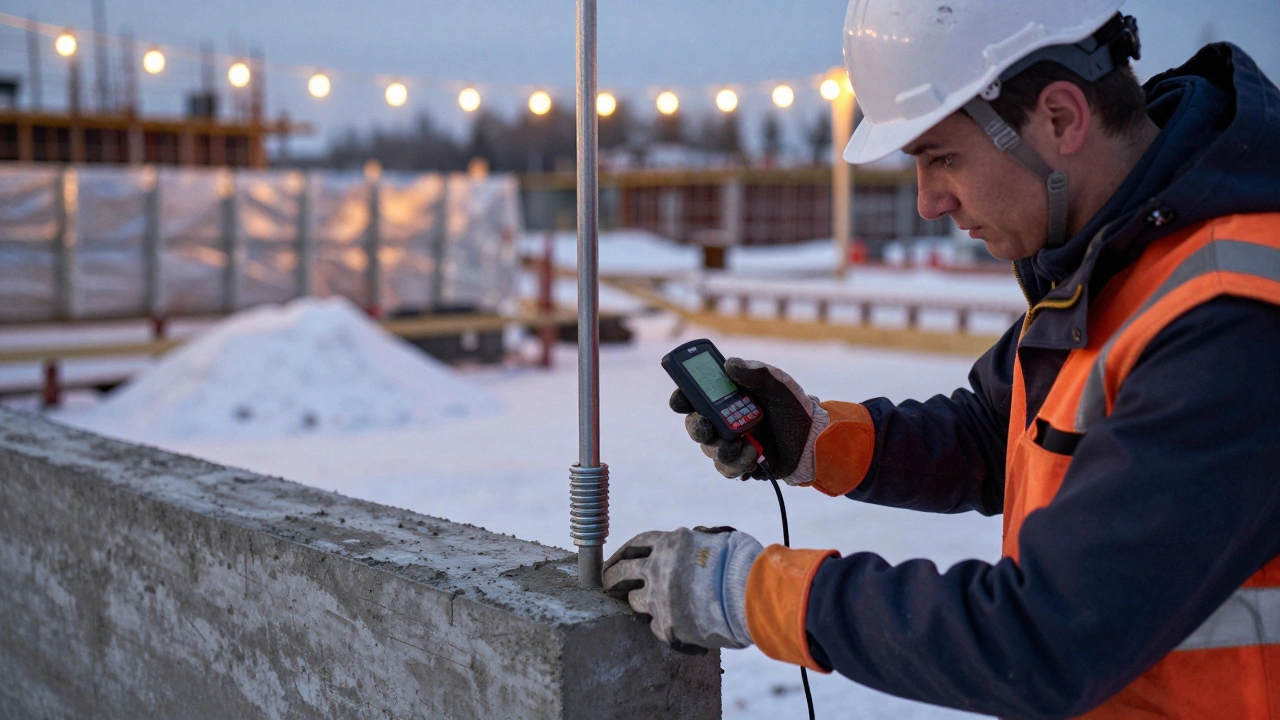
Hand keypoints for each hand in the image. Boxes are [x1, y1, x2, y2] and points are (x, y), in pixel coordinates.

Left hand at [602, 526, 762, 653]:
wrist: (754, 597)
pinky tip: (674, 625)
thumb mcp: (717, 539)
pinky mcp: (665, 625)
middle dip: (611, 579)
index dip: (623, 553)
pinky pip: (655, 626)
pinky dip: (663, 625)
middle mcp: (657, 568)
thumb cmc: (744, 565)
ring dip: (640, 604)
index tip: (617, 561)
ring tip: (651, 607)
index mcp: (670, 543)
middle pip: (621, 572)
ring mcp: (658, 598)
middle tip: (609, 586)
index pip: (635, 544)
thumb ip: (698, 541)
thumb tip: (696, 540)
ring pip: (634, 602)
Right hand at [670, 358, 827, 483]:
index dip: (682, 397)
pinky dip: (737, 464)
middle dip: (697, 427)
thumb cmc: (795, 409)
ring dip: (724, 449)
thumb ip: (756, 373)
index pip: (695, 396)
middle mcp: (724, 420)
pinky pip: (725, 468)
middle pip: (695, 424)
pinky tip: (754, 457)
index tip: (680, 400)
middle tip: (707, 427)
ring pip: (709, 449)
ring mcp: (730, 442)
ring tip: (748, 445)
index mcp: (728, 397)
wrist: (813, 441)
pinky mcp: (739, 463)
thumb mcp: (778, 385)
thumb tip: (729, 364)